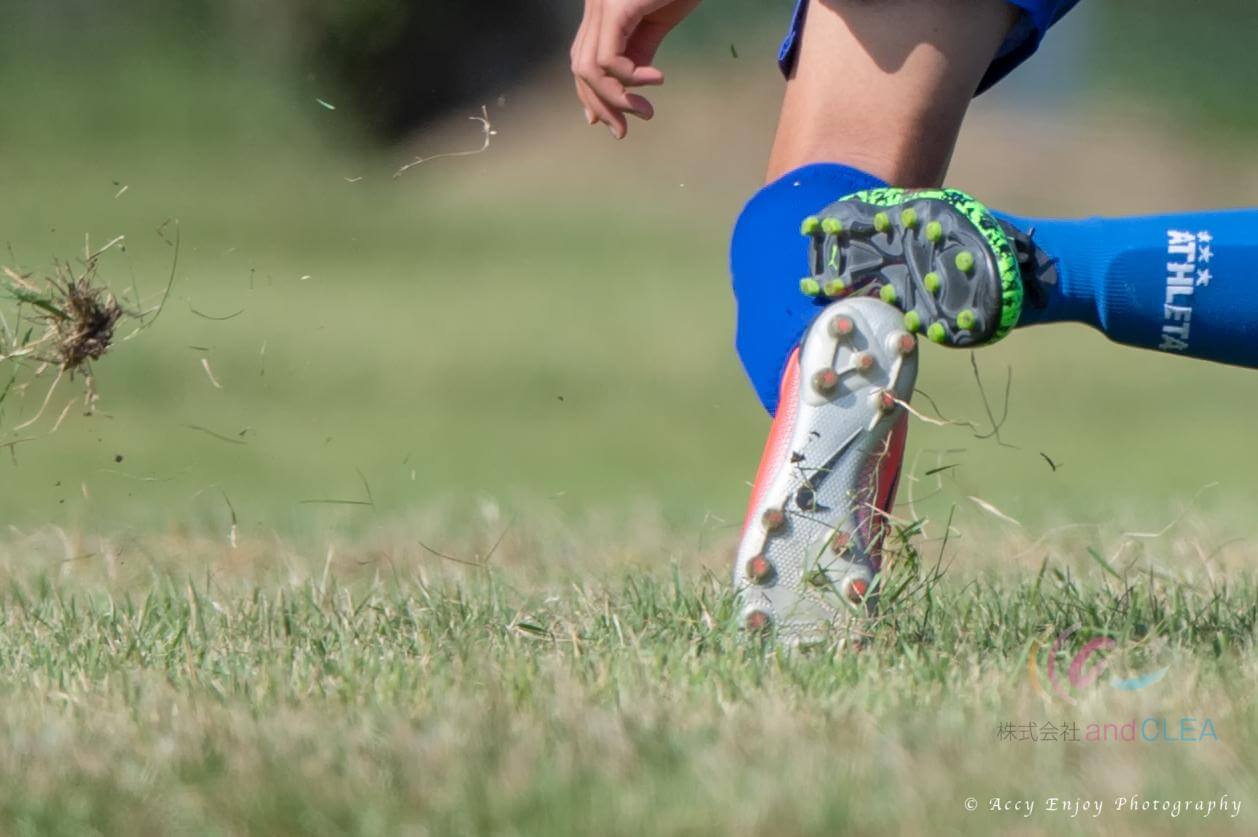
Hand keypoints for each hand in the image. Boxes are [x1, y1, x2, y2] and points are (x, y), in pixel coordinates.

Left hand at [570, 0, 702, 138]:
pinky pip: (610, 59)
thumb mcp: (657, 23)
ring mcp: (602, 6)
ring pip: (589, 69)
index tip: (609, 123)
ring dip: (616, 99)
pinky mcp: (616, 7)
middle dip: (600, 105)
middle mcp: (594, 8)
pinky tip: (658, 80)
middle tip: (624, 130)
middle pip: (580, 68)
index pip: (582, 61)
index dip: (590, 96)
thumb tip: (627, 89)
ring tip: (646, 110)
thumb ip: (638, 53)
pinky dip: (631, 78)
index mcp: (601, 13)